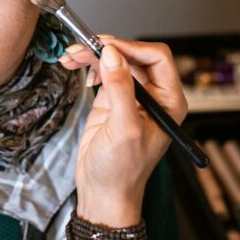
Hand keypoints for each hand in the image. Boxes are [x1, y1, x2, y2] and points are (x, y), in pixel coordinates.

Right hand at [58, 36, 187, 225]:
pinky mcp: (112, 100)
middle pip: (133, 55)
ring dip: (92, 54)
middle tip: (81, 48)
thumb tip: (113, 55)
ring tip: (71, 56)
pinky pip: (103, 72)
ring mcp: (132, 96)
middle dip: (107, 48)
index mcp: (169, 101)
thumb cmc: (122, 171)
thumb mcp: (124, 129)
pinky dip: (88, 65)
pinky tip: (76, 68)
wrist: (104, 192)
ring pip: (115, 60)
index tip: (106, 46)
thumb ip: (120, 89)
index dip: (131, 47)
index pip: (157, 58)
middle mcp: (154, 95)